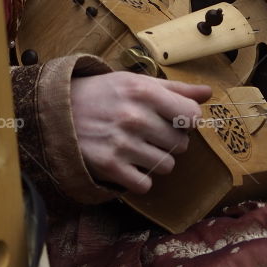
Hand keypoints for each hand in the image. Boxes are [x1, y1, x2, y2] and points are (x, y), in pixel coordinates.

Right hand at [70, 71, 211, 192]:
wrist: (58, 111)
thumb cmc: (104, 94)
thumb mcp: (136, 82)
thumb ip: (175, 89)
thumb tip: (208, 93)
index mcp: (145, 92)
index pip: (192, 115)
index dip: (188, 119)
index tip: (176, 119)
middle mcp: (136, 117)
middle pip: (181, 143)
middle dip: (170, 140)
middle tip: (151, 133)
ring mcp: (123, 144)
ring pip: (166, 165)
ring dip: (157, 160)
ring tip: (138, 147)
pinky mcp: (110, 167)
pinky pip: (145, 184)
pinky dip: (139, 178)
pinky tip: (128, 163)